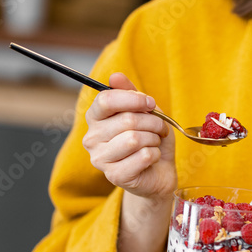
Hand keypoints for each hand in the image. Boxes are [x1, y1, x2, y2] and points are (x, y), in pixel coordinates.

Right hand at [82, 73, 176, 198]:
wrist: (158, 173)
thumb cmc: (149, 139)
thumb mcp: (144, 112)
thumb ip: (130, 93)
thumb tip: (115, 76)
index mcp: (95, 118)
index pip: (106, 100)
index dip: (133, 99)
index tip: (150, 104)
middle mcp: (91, 139)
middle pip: (127, 120)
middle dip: (152, 122)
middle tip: (159, 128)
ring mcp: (100, 159)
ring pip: (135, 139)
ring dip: (154, 139)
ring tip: (154, 143)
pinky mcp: (115, 176)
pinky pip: (143, 156)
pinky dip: (155, 154)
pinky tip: (151, 158)